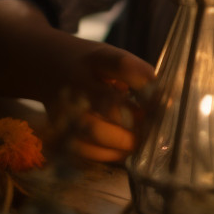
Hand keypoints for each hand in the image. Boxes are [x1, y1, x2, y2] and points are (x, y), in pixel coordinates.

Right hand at [50, 41, 154, 162]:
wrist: (46, 66)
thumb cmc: (93, 66)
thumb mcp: (115, 59)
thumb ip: (140, 77)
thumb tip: (167, 104)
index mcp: (96, 59)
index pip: (122, 65)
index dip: (145, 84)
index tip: (165, 100)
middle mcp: (76, 81)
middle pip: (106, 104)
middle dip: (134, 122)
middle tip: (151, 131)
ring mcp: (63, 106)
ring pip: (92, 131)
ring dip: (122, 143)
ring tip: (139, 144)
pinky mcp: (57, 128)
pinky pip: (80, 150)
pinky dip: (105, 155)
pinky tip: (121, 152)